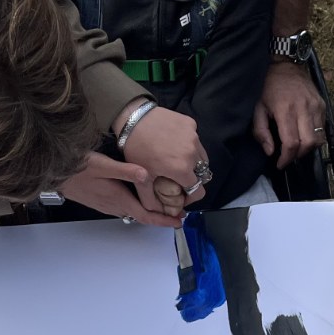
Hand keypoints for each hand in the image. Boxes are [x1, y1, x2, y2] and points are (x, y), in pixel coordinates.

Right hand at [61, 152, 178, 227]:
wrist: (54, 173)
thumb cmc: (76, 168)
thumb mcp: (102, 165)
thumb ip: (125, 170)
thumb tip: (146, 175)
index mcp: (119, 198)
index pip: (146, 215)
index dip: (164, 220)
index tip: (179, 221)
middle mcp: (115, 205)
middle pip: (142, 216)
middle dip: (161, 216)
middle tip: (178, 213)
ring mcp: (107, 205)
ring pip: (133, 212)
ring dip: (150, 212)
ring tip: (165, 206)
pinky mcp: (102, 200)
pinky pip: (125, 207)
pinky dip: (138, 206)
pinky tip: (142, 197)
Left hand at [116, 102, 207, 216]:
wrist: (132, 119)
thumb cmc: (136, 148)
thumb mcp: (142, 179)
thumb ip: (153, 201)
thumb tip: (162, 215)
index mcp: (182, 169)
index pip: (199, 191)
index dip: (191, 197)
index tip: (183, 194)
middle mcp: (192, 153)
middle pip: (202, 174)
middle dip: (192, 179)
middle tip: (178, 178)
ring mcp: (193, 136)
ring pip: (201, 157)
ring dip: (192, 162)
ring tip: (176, 161)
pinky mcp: (191, 124)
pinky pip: (196, 140)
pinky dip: (188, 145)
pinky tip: (174, 145)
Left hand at [253, 61, 325, 169]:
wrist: (285, 64)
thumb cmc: (268, 87)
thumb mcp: (257, 108)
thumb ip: (261, 131)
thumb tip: (270, 151)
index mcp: (286, 110)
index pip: (291, 143)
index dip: (286, 158)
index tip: (280, 164)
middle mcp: (304, 108)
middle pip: (308, 143)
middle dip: (298, 156)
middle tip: (289, 156)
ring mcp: (316, 106)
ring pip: (319, 138)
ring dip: (308, 148)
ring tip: (296, 147)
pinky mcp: (322, 104)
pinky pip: (323, 128)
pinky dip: (315, 136)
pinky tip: (303, 134)